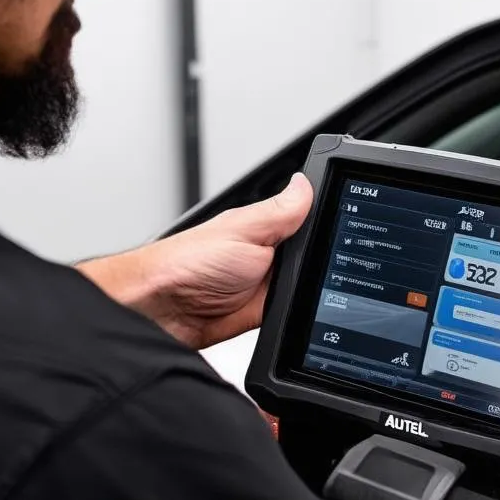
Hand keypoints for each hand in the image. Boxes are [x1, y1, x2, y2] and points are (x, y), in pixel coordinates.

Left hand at [78, 174, 313, 348]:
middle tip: (301, 267)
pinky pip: (293, 316)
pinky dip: (297, 316)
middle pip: (315, 257)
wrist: (161, 309)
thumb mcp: (243, 229)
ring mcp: (266, 285)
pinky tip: (288, 313)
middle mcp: (268, 254)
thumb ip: (279, 212)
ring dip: (307, 292)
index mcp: (265, 227)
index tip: (337, 230)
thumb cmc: (187, 262)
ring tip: (284, 289)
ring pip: (308, 288)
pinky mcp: (264, 315)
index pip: (310, 221)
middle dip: (320, 264)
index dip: (327, 226)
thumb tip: (306, 183)